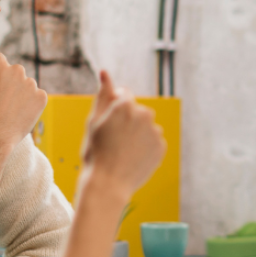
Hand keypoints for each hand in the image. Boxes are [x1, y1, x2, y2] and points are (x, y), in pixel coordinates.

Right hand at [0, 53, 47, 150]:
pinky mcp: (41, 98)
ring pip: (24, 86)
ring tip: (6, 110)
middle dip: (6, 84)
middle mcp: (18, 70)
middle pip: (12, 73)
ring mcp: (31, 84)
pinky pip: (36, 98)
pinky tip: (18, 115)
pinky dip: (30, 106)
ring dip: (18, 95)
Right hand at [81, 71, 165, 198]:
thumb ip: (103, 94)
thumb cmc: (96, 152)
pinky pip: (153, 142)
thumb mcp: (94, 121)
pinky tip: (132, 159)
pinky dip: (145, 148)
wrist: (108, 184)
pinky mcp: (161, 147)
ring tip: (123, 152)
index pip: (124, 96)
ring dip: (137, 135)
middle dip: (128, 121)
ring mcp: (155, 131)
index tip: (108, 126)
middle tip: (114, 141)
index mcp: (126, 104)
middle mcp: (144, 114)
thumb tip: (105, 72)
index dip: (114, 111)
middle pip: (137, 112)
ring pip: (146, 127)